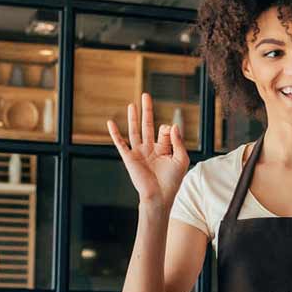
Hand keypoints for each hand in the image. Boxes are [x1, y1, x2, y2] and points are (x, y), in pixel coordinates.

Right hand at [107, 93, 189, 213]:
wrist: (159, 196)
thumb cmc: (172, 181)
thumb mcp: (181, 159)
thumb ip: (178, 142)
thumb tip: (173, 125)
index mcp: (164, 149)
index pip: (165, 132)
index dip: (169, 131)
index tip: (171, 135)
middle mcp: (150, 148)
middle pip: (148, 125)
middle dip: (147, 111)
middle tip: (146, 95)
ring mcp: (139, 152)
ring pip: (135, 131)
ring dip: (133, 118)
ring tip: (132, 104)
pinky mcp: (129, 158)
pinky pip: (120, 143)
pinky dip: (115, 133)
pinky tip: (110, 122)